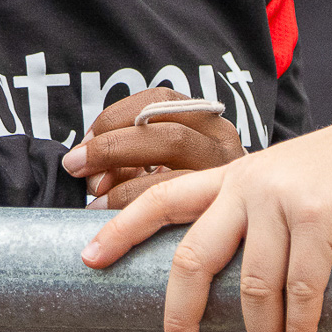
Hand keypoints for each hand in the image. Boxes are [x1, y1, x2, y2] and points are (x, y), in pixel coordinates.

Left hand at [62, 88, 242, 208]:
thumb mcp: (169, 158)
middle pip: (164, 136)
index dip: (113, 117)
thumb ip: (134, 157)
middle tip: (76, 168)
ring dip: (123, 192)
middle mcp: (223, 142)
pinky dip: (143, 219)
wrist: (255, 215)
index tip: (84, 142)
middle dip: (111, 150)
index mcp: (204, 117)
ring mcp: (230, 179)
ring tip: (94, 204)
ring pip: (173, 178)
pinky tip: (122, 230)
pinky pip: (181, 216)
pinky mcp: (228, 215)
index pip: (157, 101)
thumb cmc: (195, 184)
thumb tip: (85, 171)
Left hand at [81, 115, 331, 331]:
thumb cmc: (329, 179)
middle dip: (180, 314)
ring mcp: (279, 201)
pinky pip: (300, 289)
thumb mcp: (272, 187)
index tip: (88, 258)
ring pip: (250, 285)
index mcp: (226, 179)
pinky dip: (297, 329)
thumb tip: (218, 287)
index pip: (159, 199)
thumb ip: (243, 222)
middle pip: (192, 256)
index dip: (120, 229)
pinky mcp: (318, 218)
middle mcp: (244, 186)